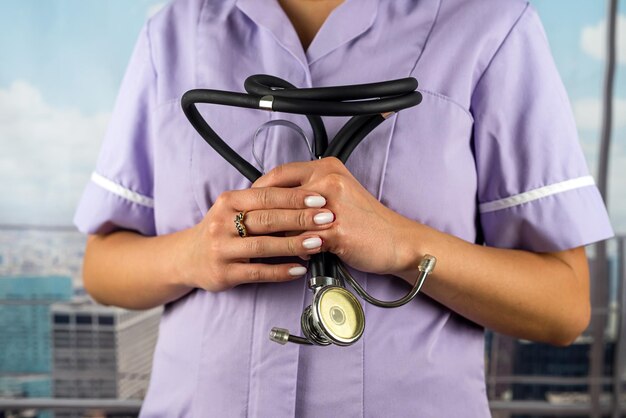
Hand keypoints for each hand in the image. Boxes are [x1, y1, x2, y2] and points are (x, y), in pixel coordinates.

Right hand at [177, 187, 336, 291]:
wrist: (188, 258)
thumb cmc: (221, 230)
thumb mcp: (233, 208)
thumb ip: (262, 202)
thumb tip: (305, 193)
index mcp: (229, 202)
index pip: (266, 196)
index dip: (294, 197)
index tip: (320, 197)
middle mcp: (222, 223)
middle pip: (267, 219)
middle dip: (301, 218)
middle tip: (327, 217)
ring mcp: (222, 249)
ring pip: (263, 245)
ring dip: (294, 244)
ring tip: (318, 242)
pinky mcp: (224, 273)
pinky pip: (257, 272)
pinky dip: (280, 271)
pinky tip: (299, 269)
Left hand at [253, 158, 421, 275]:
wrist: (398, 241)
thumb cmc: (367, 221)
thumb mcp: (339, 195)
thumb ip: (310, 194)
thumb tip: (276, 204)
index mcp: (328, 168)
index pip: (280, 173)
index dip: (259, 189)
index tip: (248, 203)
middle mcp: (329, 181)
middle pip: (278, 196)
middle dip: (260, 214)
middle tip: (247, 227)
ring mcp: (332, 205)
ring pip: (287, 220)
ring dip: (276, 235)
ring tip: (267, 245)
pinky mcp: (336, 231)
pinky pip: (302, 242)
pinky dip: (296, 251)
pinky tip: (295, 257)